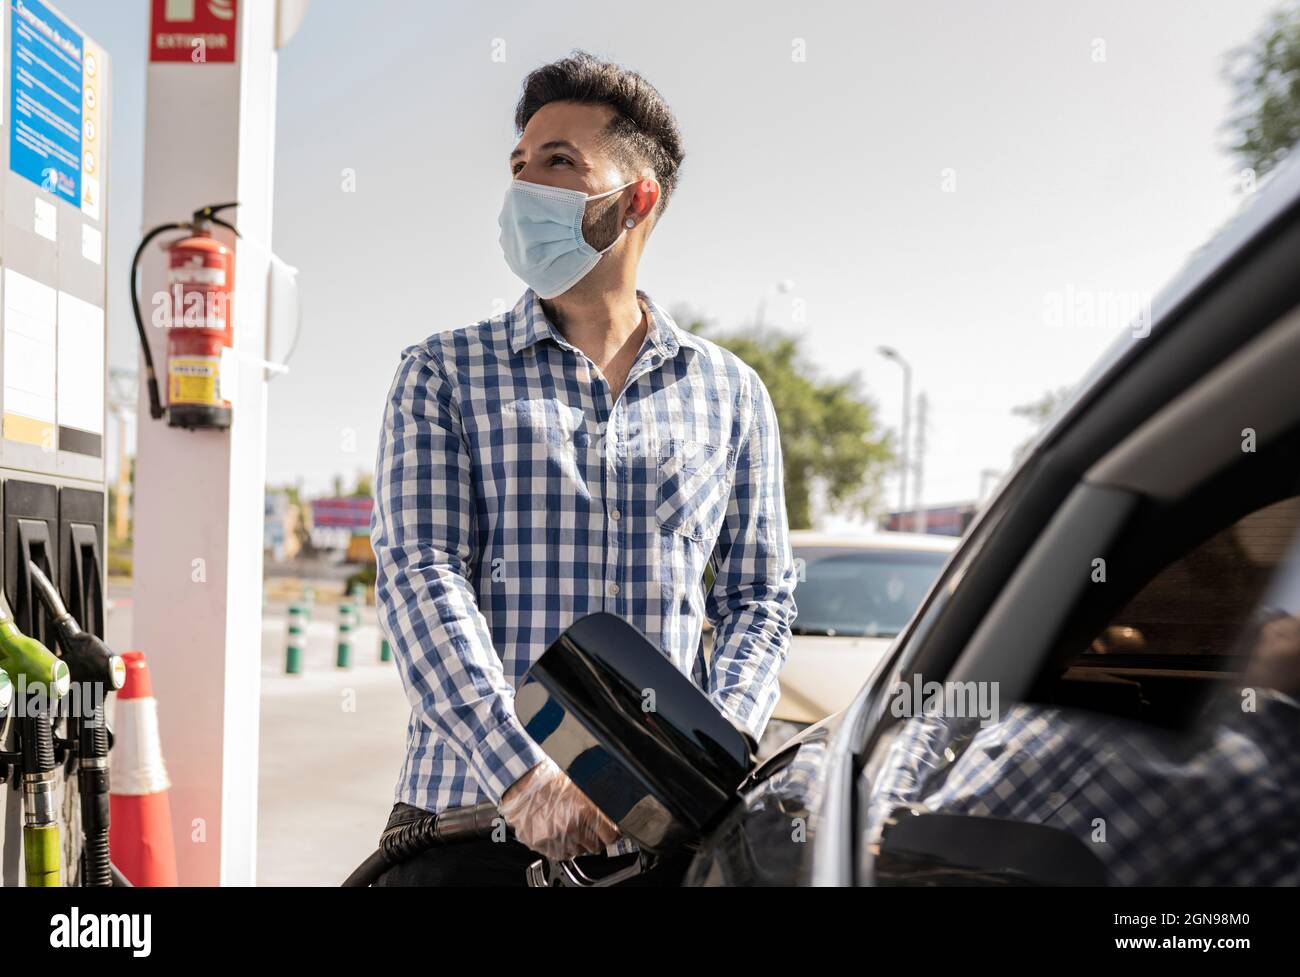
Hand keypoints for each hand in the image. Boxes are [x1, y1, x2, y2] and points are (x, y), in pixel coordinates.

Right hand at [499, 757, 619, 859]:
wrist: (521, 783)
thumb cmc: (549, 779)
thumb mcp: (579, 784)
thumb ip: (595, 803)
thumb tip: (611, 814)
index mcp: (585, 809)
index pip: (610, 835)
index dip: (612, 834)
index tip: (611, 833)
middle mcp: (572, 826)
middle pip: (596, 846)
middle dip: (595, 838)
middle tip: (589, 828)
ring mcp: (556, 838)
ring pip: (578, 852)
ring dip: (578, 843)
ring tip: (570, 826)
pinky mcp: (542, 845)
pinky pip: (560, 854)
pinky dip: (562, 847)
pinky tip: (558, 832)